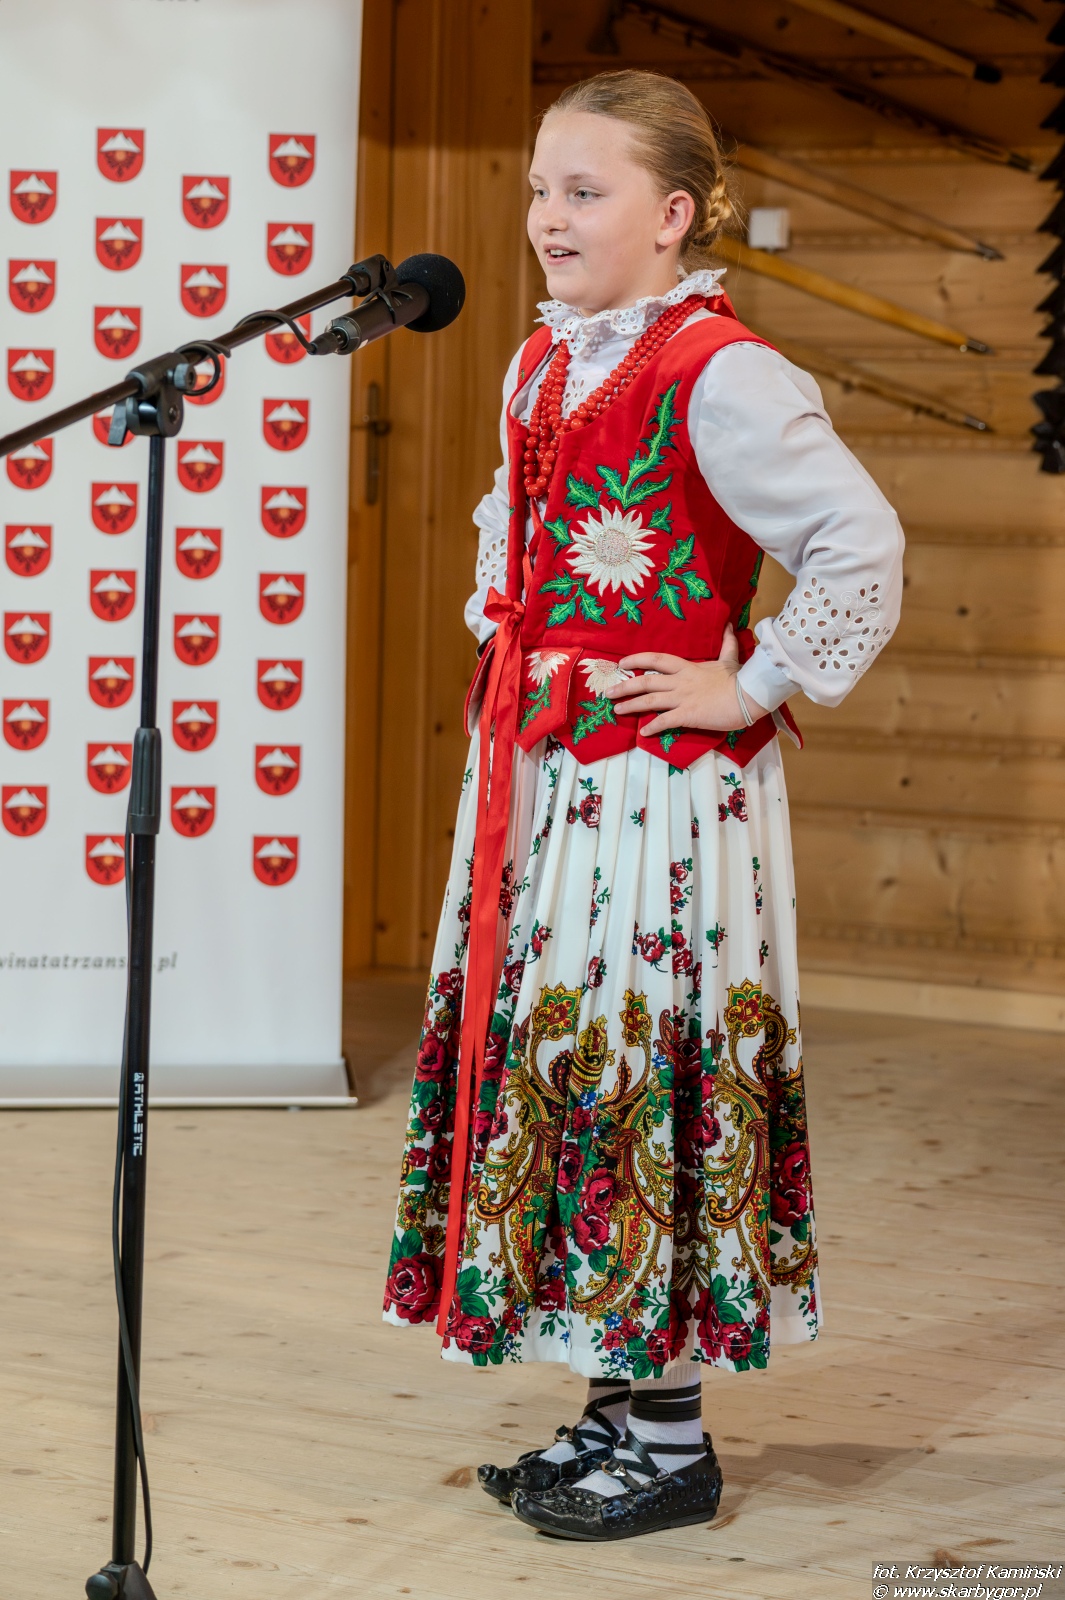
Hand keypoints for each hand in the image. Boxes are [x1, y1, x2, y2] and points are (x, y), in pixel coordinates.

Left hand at [603, 626, 767, 735]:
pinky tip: (643, 733)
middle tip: (609, 693)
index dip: (637, 660)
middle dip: (625, 686)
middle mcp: (680, 681)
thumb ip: (726, 644)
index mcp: (688, 667)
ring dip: (630, 706)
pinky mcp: (688, 715)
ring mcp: (682, 698)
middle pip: (646, 682)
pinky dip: (652, 727)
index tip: (623, 663)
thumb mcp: (730, 658)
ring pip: (649, 701)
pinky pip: (665, 721)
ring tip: (616, 710)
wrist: (749, 695)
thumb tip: (728, 626)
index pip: (656, 660)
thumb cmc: (738, 678)